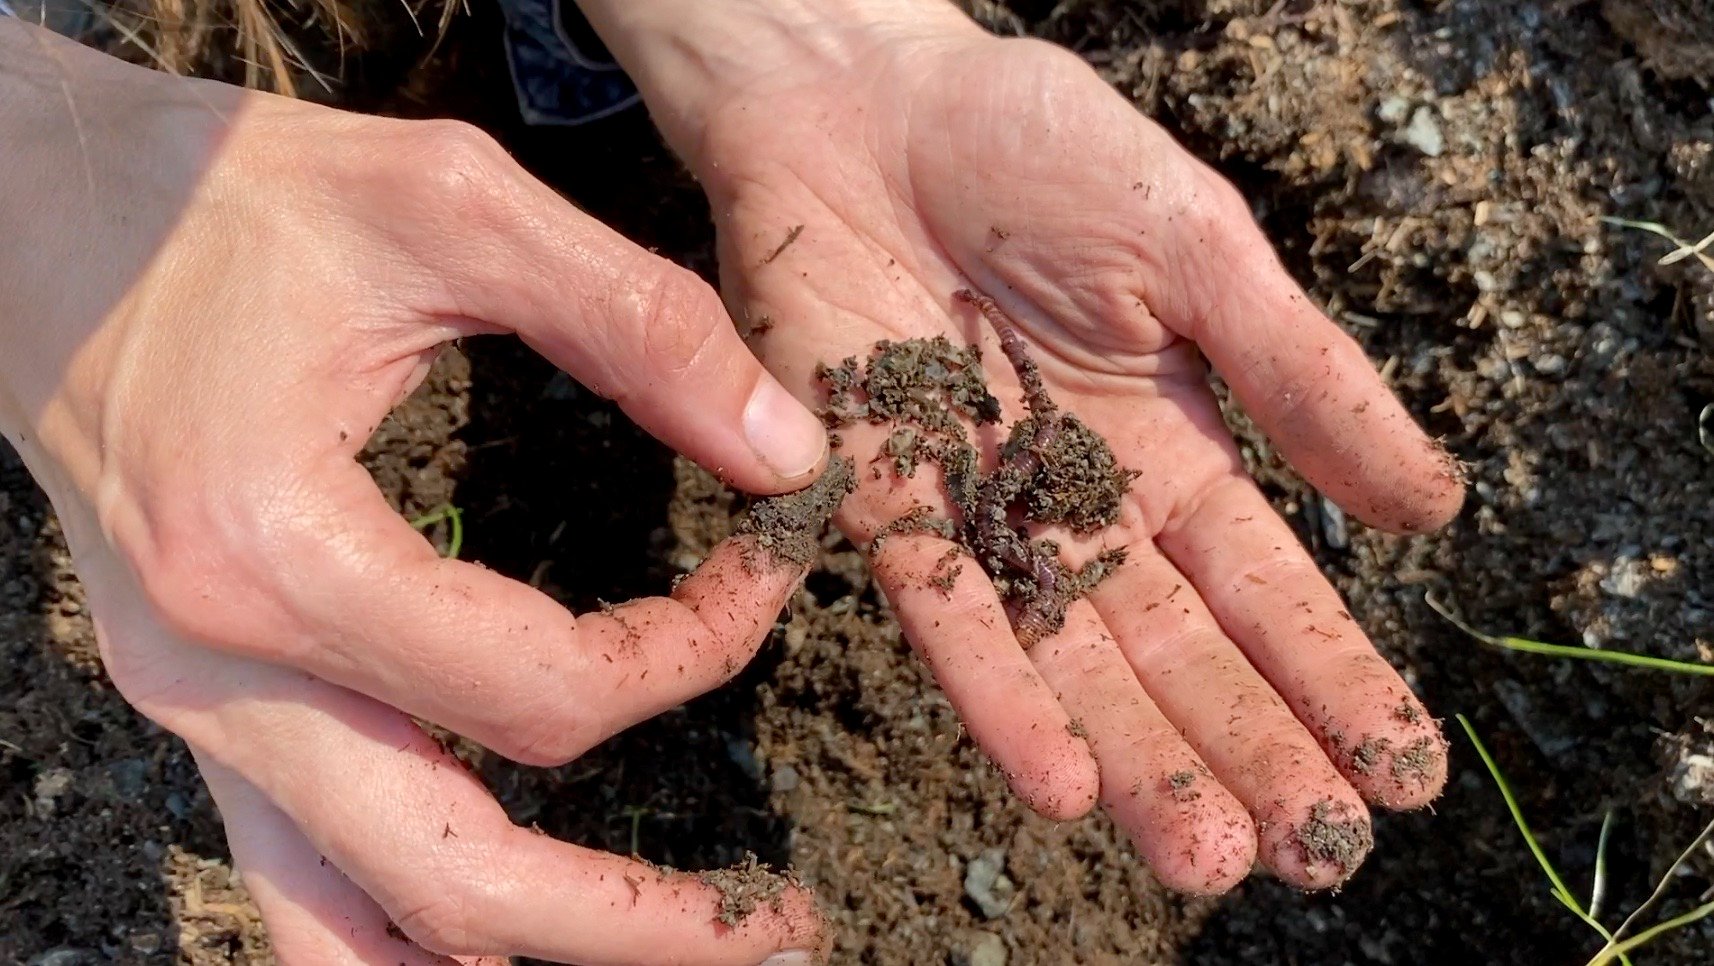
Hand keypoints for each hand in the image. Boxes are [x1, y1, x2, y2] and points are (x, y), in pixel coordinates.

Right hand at [0, 22, 827, 963]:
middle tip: (783, 926)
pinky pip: (299, 883)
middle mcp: (219, 677)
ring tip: (675, 948)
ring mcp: (191, 716)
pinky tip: (511, 931)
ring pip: (357, 934)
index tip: (762, 578)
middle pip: (460, 885)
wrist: (31, 214)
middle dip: (638, 922)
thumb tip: (786, 449)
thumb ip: (636, 322)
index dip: (692, 660)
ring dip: (526, 955)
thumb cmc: (224, 199)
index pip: (544, 696)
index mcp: (277, 554)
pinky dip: (405, 936)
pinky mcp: (194, 711)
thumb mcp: (450, 204)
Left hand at [583, 0, 1463, 892]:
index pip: (1267, 590)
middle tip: (1316, 857)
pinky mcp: (872, 501)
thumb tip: (1432, 509)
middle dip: (1246, 755)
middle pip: (1174, 655)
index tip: (1402, 777)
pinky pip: (939, 613)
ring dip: (1137, 763)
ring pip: (1067, 664)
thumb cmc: (1039, 153)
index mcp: (1169, 453)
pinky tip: (1061, 784)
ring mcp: (977, 517)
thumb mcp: (1200, 253)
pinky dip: (997, 697)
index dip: (1334, 680)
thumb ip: (1300, 380)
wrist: (865, 102)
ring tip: (1209, 858)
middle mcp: (1078, 511)